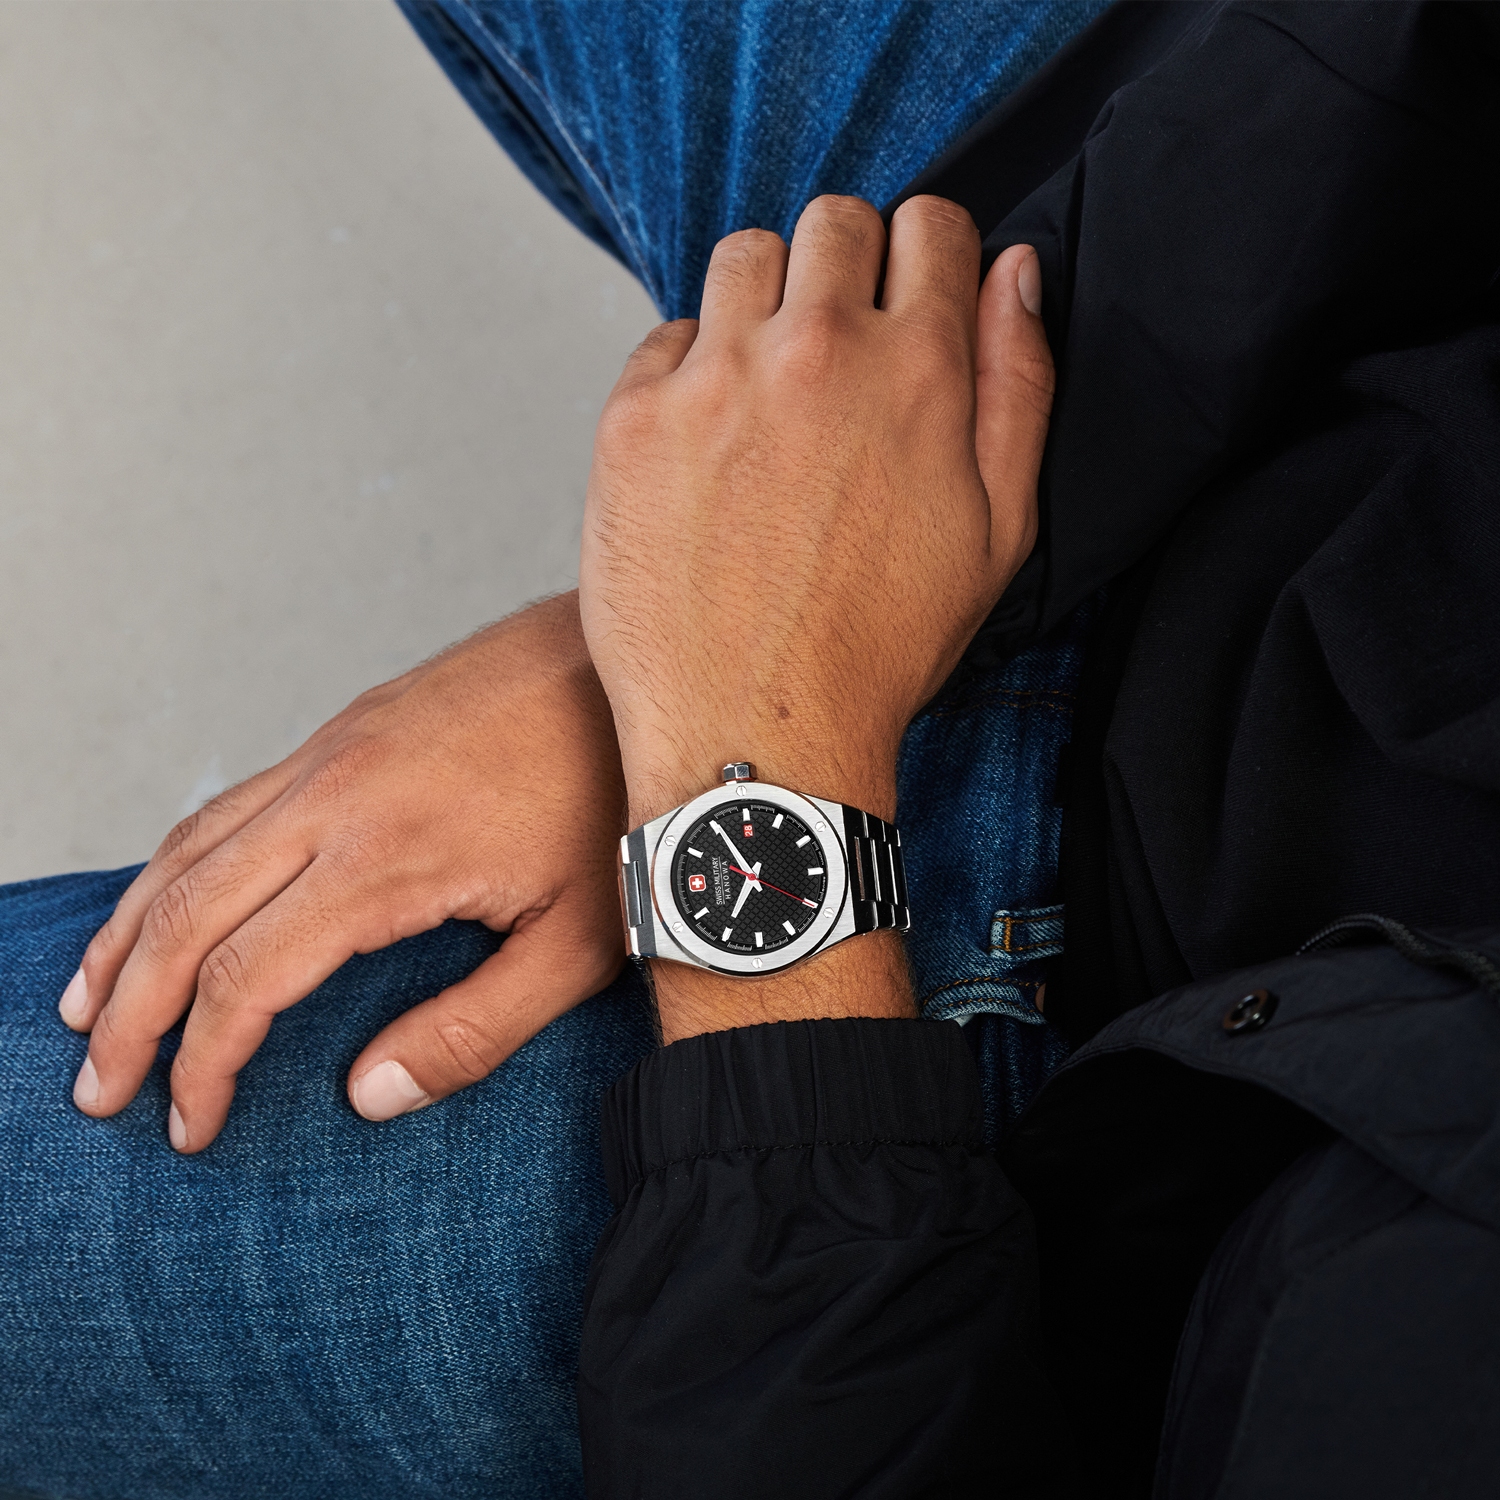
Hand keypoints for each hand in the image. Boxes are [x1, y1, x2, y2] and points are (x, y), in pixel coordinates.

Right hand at [60, 592, 626, 1151]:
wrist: (635, 665)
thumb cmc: (619, 805)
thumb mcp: (576, 943)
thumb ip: (474, 1031)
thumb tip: (368, 1095)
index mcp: (384, 860)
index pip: (247, 980)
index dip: (202, 1064)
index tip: (189, 1126)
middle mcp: (333, 799)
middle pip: (186, 913)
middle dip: (128, 1011)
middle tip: (97, 1088)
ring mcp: (332, 752)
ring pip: (189, 847)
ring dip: (130, 930)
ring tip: (89, 1003)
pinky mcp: (345, 728)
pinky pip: (230, 803)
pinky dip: (176, 862)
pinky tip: (170, 900)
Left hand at [579, 194, 1053, 1037]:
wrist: (755, 736)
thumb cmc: (880, 649)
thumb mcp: (1000, 533)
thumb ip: (1018, 387)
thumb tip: (1012, 274)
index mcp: (918, 370)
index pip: (931, 225)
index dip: (926, 259)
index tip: (908, 302)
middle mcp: (814, 351)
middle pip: (834, 222)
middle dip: (847, 268)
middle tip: (838, 350)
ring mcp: (715, 378)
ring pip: (743, 257)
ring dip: (765, 300)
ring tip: (769, 386)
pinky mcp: (634, 417)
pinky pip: (667, 335)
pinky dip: (691, 367)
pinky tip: (710, 441)